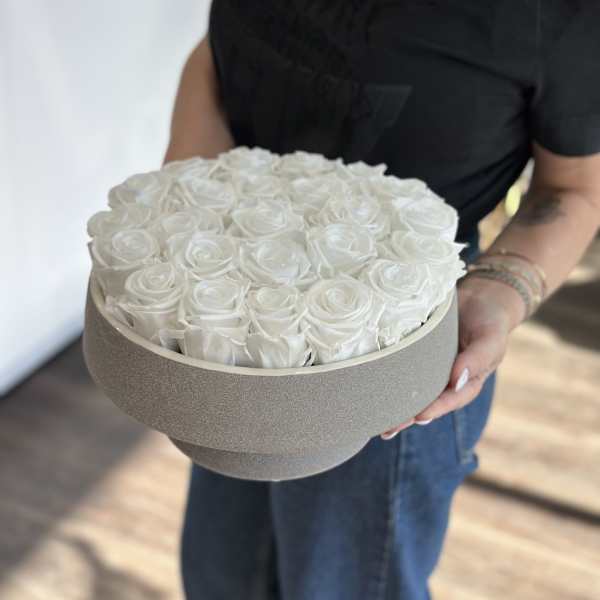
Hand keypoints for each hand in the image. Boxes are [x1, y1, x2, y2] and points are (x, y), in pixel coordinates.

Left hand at [380, 274, 523, 439]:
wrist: (480, 298)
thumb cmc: (489, 320)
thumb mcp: (490, 338)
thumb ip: (477, 359)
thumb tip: (454, 382)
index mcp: (467, 382)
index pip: (451, 400)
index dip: (435, 409)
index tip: (418, 417)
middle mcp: (447, 380)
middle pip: (427, 402)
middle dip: (407, 417)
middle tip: (387, 429)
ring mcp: (431, 368)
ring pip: (413, 390)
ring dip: (396, 404)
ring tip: (376, 419)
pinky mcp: (417, 354)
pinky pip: (404, 368)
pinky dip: (390, 378)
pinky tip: (373, 388)